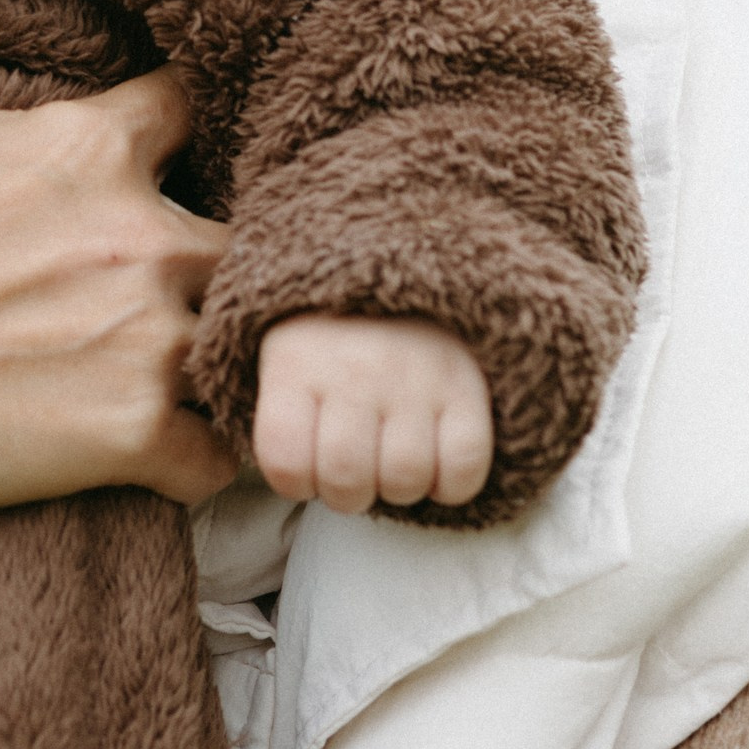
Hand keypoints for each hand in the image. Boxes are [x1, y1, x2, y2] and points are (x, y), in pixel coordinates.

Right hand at [0, 0, 235, 514]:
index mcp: (80, 147)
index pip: (185, 105)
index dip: (184, 123)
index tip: (177, 143)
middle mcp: (134, 233)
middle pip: (247, 229)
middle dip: (226, 253)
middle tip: (194, 279)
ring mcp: (142, 338)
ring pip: (250, 343)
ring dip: (233, 357)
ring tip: (219, 374)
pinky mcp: (130, 435)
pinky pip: (221, 454)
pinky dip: (209, 459)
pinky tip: (183, 456)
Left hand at [253, 316, 492, 513]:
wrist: (408, 255)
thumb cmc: (338, 327)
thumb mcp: (288, 352)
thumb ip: (281, 410)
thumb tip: (290, 478)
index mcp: (295, 361)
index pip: (284, 462)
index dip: (297, 483)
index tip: (309, 466)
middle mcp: (353, 368)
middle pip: (346, 480)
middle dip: (350, 493)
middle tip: (357, 469)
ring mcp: (413, 377)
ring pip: (405, 479)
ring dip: (400, 487)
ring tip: (395, 458)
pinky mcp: (467, 385)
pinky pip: (464, 468)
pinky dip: (451, 483)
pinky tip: (436, 460)